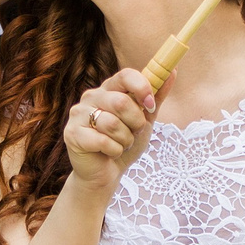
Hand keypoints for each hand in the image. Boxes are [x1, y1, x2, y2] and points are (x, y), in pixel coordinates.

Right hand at [62, 69, 158, 193]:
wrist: (106, 173)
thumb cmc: (124, 142)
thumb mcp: (145, 119)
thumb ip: (156, 96)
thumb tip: (173, 71)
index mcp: (109, 89)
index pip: (125, 75)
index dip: (142, 88)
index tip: (151, 105)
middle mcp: (91, 97)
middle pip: (121, 102)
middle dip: (135, 122)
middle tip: (134, 132)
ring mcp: (78, 114)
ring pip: (111, 123)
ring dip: (125, 139)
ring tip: (121, 144)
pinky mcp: (72, 133)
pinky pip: (102, 140)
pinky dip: (114, 150)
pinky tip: (109, 152)